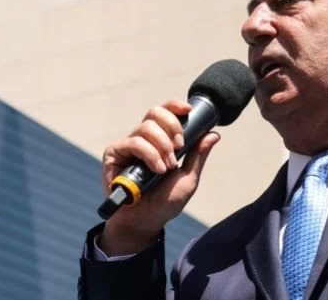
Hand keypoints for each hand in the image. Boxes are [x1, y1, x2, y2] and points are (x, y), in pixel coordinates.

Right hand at [98, 99, 220, 255]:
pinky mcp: (114, 154)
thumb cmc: (165, 203)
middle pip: (155, 112)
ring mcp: (128, 145)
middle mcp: (143, 139)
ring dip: (162, 146)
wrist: (144, 222)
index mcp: (161, 140)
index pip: (166, 112)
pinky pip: (133, 142)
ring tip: (166, 168)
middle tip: (179, 147)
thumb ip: (198, 156)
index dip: (175, 105)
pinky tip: (156, 170)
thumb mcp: (188, 179)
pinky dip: (149, 154)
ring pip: (146, 127)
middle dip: (172, 126)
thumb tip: (213, 134)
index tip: (188, 109)